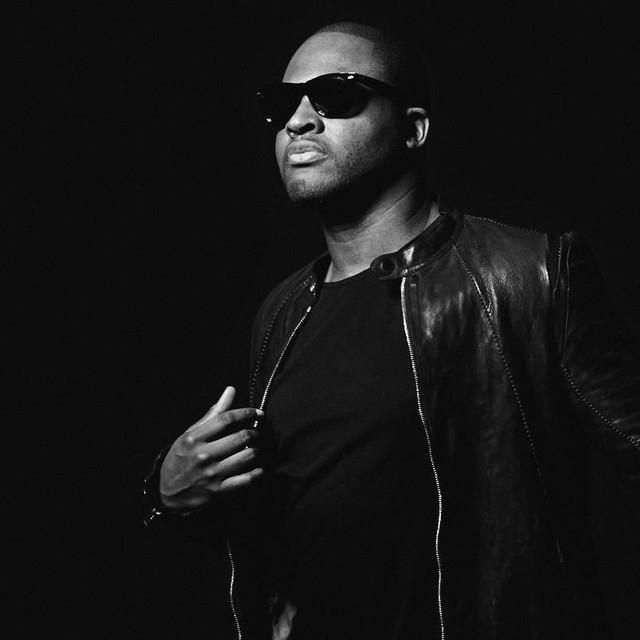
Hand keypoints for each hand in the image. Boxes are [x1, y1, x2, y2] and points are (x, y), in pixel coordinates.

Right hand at [159, 386, 263, 511]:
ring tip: (255, 448)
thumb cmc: (181, 458)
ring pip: (247, 456)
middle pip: (240, 437)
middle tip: (257, 433)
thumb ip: (213, 414)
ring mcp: (211, 473)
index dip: (247, 413)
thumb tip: (231, 390)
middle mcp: (203, 455)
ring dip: (257, 451)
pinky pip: (245, 480)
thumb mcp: (190, 434)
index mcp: (194, 438)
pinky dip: (257, 473)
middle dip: (255, 433)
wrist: (168, 492)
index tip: (258, 413)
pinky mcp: (218, 490)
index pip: (226, 419)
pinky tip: (259, 469)